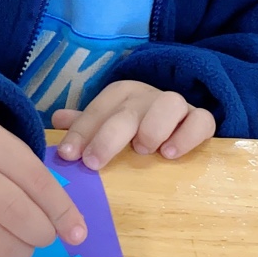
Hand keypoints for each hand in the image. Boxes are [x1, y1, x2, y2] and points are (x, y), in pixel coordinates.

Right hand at [0, 114, 86, 256]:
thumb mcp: (3, 147)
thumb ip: (36, 180)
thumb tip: (72, 230)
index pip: (36, 181)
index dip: (63, 211)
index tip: (77, 233)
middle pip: (19, 216)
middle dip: (44, 234)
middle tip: (44, 234)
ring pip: (1, 247)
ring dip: (24, 252)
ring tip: (21, 241)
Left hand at [52, 80, 215, 168]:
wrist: (179, 118)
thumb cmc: (135, 125)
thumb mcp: (109, 122)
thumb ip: (86, 124)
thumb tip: (56, 119)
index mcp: (121, 94)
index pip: (97, 110)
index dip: (80, 132)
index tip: (68, 155)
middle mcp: (147, 96)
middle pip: (127, 111)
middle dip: (107, 137)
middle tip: (94, 162)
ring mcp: (176, 106)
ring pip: (168, 104)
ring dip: (153, 127)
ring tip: (143, 150)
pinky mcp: (200, 119)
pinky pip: (201, 121)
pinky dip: (187, 135)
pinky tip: (171, 154)